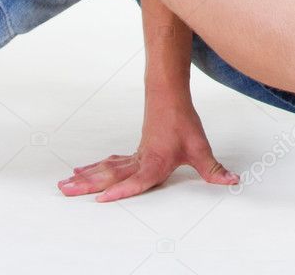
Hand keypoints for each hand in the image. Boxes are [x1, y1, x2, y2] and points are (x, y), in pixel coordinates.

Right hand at [58, 93, 238, 201]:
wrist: (169, 94)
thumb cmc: (182, 121)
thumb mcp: (200, 148)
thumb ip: (213, 170)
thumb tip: (231, 181)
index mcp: (154, 163)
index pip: (135, 182)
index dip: (119, 192)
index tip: (100, 199)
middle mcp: (139, 160)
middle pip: (108, 176)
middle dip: (86, 186)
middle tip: (63, 191)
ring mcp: (134, 155)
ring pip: (105, 169)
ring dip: (85, 177)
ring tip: (64, 185)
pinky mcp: (133, 151)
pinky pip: (110, 162)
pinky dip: (95, 168)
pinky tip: (83, 172)